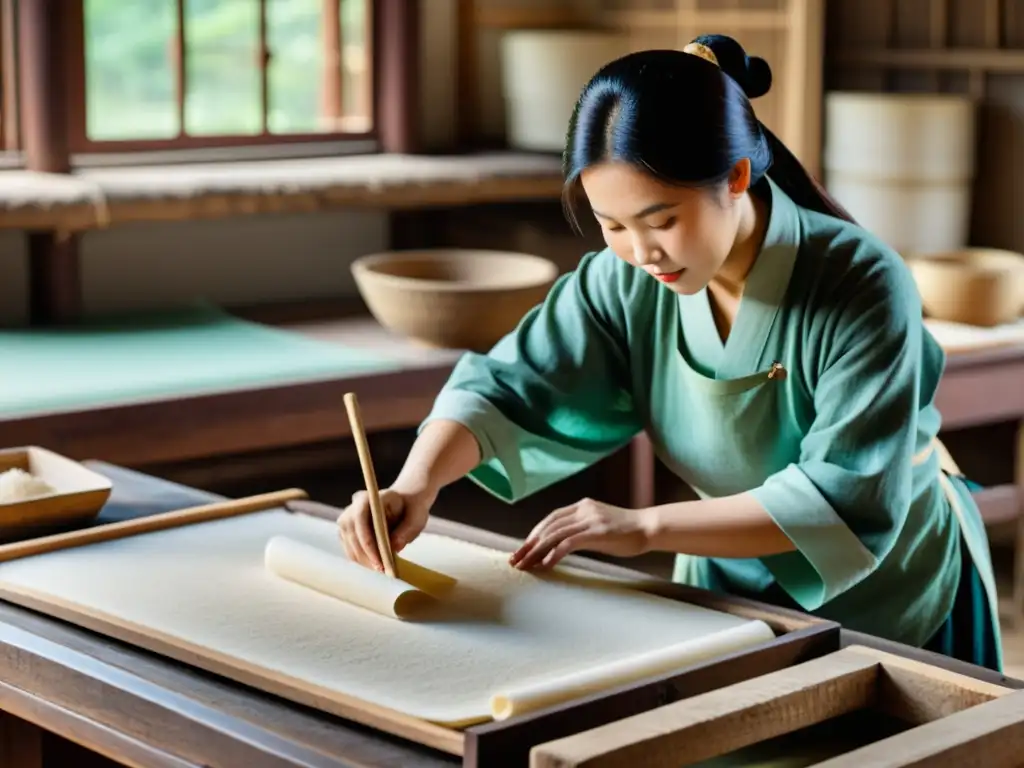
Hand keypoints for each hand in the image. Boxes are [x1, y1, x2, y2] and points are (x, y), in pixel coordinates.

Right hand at [337, 483, 435, 570]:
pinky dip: (362, 561)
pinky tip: (376, 567)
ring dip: (364, 561)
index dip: (367, 541)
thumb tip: (394, 547)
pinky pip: (350, 550)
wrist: (404, 505)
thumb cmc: (411, 510)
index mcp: (370, 497)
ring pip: (350, 546)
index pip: (360, 519)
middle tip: (382, 571)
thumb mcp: (416, 518)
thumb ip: (407, 530)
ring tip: (381, 571)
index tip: (380, 561)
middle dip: (366, 556)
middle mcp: (352, 507)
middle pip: (352, 535)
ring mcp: (347, 521)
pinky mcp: (346, 534)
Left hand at [509, 498, 655, 570]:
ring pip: (554, 535)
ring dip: (536, 552)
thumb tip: (561, 545)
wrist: (649, 528)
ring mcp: (590, 520)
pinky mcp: (597, 532)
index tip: (522, 549)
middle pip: (548, 526)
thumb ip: (581, 529)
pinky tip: (546, 565)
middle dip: (529, 544)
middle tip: (515, 560)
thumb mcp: (599, 525)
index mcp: (582, 505)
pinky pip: (568, 543)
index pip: (550, 519)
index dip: (533, 534)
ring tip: (526, 566)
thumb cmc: (626, 532)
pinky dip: (554, 554)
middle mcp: (583, 509)